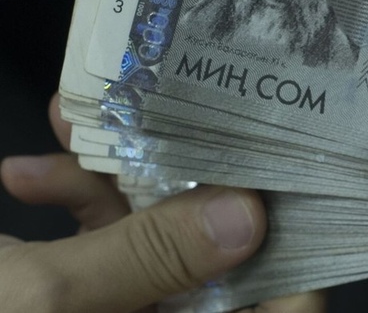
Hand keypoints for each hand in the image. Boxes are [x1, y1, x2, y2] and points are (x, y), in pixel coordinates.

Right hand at [0, 94, 324, 312]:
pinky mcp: (78, 305)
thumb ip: (151, 257)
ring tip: (69, 124)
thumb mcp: (41, 301)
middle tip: (171, 119)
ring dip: (113, 181)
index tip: (282, 169)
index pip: (283, 306)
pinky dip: (71, 209)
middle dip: (183, 184)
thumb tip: (249, 215)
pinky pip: (99, 256)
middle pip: (214, 264)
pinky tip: (26, 174)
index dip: (294, 245)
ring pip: (151, 248)